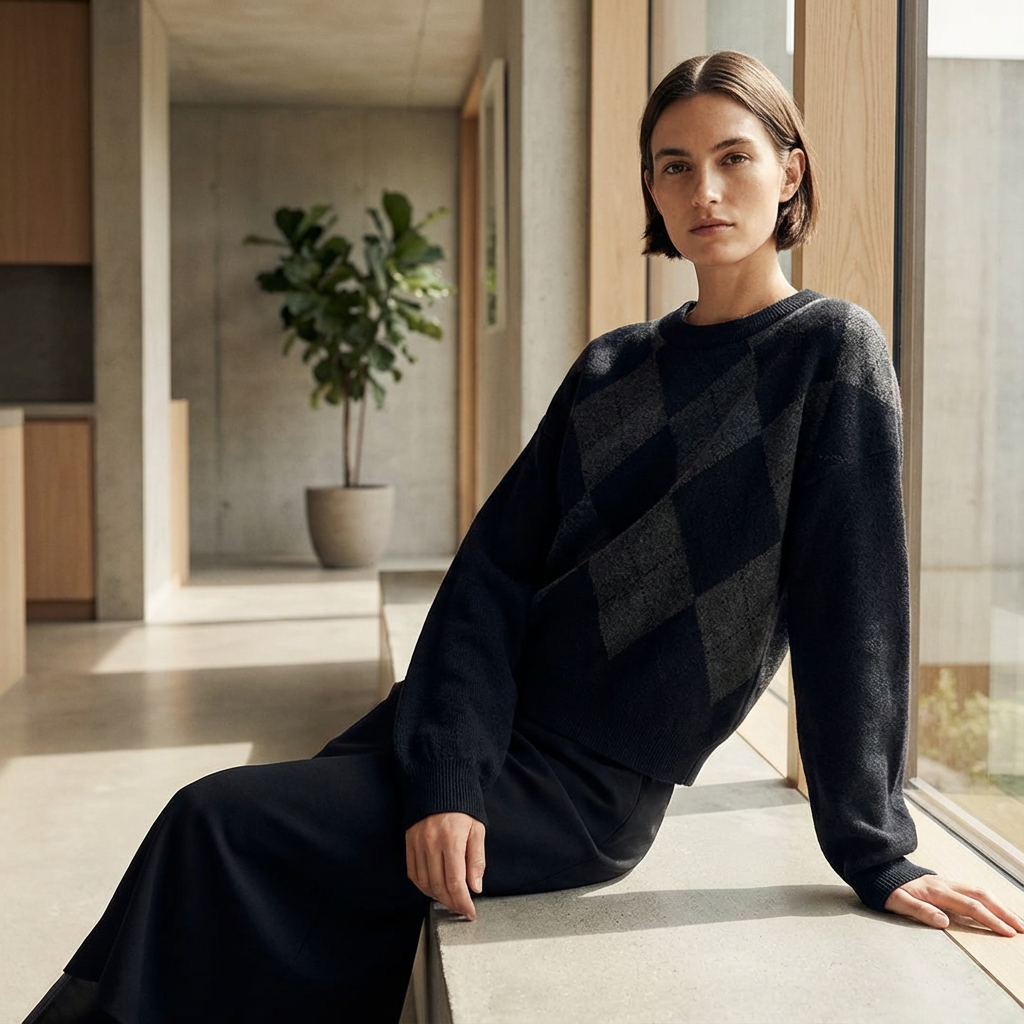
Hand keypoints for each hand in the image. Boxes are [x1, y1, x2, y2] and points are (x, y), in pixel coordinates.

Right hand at [405, 812, 485, 919]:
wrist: (440, 785)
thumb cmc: (463, 808)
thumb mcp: (477, 830)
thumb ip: (477, 860)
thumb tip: (475, 887)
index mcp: (452, 839)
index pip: (455, 881)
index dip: (462, 902)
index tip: (469, 912)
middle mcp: (431, 842)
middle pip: (438, 885)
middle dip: (452, 902)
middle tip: (461, 908)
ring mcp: (417, 843)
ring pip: (424, 882)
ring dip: (437, 897)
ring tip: (450, 899)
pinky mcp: (409, 842)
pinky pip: (413, 873)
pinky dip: (423, 886)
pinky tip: (433, 889)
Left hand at [885, 875, 1023, 935]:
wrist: (878, 869)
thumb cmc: (887, 888)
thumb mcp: (897, 901)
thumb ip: (919, 910)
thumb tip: (943, 921)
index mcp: (936, 891)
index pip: (970, 906)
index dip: (990, 919)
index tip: (1007, 932)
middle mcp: (944, 884)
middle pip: (981, 896)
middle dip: (1003, 912)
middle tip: (1021, 928)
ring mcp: (945, 881)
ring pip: (979, 890)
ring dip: (999, 904)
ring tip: (1015, 919)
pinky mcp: (944, 882)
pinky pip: (971, 889)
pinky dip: (988, 898)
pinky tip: (994, 906)